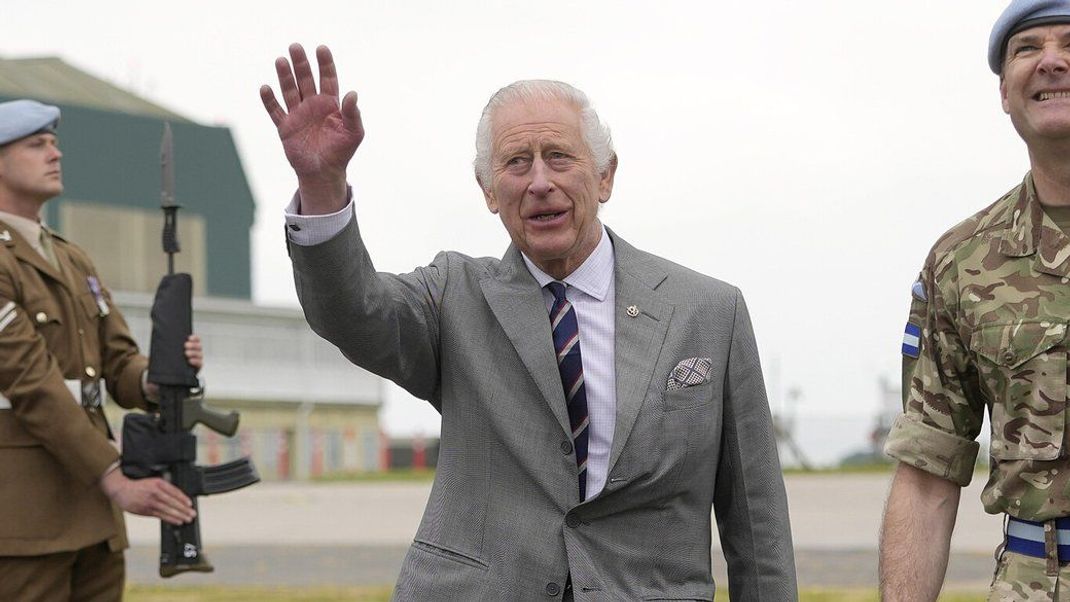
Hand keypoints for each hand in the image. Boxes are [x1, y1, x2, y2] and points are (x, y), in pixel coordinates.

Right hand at [100, 468, 195, 524]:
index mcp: (158, 483)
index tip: (190, 504)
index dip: (183, 499)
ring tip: (187, 519)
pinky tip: (177, 521)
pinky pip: (160, 516)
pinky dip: (170, 519)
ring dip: (179, 516)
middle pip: (172, 502)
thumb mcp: (153, 481)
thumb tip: (178, 496)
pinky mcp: (145, 511)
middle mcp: (155, 493)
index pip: (174, 492)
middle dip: (184, 509)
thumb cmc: (138, 486)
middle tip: (192, 514)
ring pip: (167, 510)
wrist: (121, 490)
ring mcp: (150, 503)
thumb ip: (165, 487)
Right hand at [143, 334, 202, 399]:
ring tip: (186, 344)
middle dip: (194, 353)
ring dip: (194, 345)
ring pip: (198, 348)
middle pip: (199, 356)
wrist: (166, 373)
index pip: (198, 365)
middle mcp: (195, 362)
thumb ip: (160, 384)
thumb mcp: (163, 382)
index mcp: (192, 371)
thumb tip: (153, 385)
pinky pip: (196, 341)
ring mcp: (193, 353)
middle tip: (186, 352)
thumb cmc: (165, 378)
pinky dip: (195, 339)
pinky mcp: (190, 346)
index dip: (196, 363)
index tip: (190, 361)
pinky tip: (190, 337)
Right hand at [261, 43, 363, 213]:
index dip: (325, 64)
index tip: (321, 48)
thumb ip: (354, 113)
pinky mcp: (285, 127)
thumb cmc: (342, 152)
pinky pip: (275, 111)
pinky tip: (266, 88)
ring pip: (289, 90)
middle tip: (295, 47)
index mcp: (330, 104)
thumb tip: (353, 94)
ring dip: (285, 76)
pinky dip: (270, 100)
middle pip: (305, 79)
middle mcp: (312, 105)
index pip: (327, 78)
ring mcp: (297, 115)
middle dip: (301, 64)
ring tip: (281, 60)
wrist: (324, 173)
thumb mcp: (354, 133)